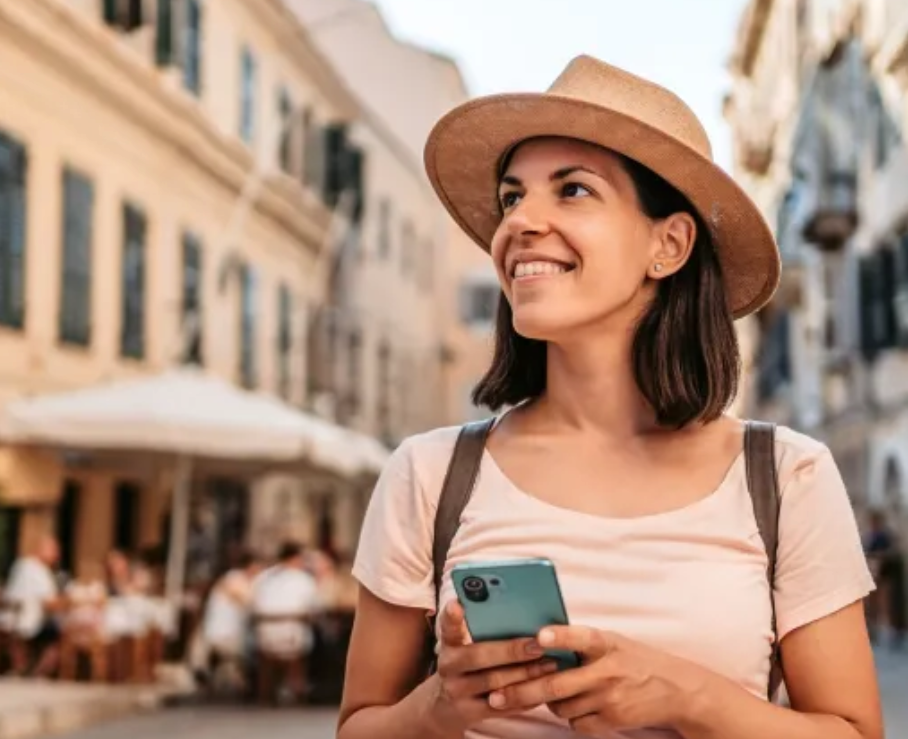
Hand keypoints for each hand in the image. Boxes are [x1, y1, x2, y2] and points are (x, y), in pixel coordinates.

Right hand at [426, 600, 560, 735]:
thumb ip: (483, 632)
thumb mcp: (465, 647)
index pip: (448, 627)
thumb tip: (524, 616)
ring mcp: (456, 691)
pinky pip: (501, 706)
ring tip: (549, 665)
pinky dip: (524, 697)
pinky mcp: (468, 713)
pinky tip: (542, 688)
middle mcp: (448, 666)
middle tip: (539, 645)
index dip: (451, 616)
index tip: (457, 604)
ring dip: (525, 674)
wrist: (444, 706)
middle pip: (479, 656)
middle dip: (512, 651)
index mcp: (449, 644)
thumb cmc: (468, 665)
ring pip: (494, 683)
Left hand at [484, 626, 709, 735]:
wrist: (675, 689)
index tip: (538, 636)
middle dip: (522, 691)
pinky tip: (576, 705)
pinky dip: (570, 717)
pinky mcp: (613, 720)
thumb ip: (579, 641)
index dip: (559, 636)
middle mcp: (606, 670)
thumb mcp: (611, 641)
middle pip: (556, 684)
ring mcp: (609, 698)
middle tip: (496, 696)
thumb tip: (537, 640)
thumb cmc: (633, 658)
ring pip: (560, 706)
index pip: (580, 636)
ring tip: (547, 691)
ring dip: (547, 702)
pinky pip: (576, 723)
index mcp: (605, 642)